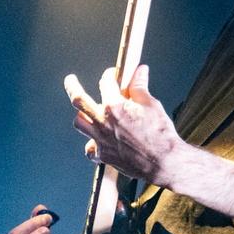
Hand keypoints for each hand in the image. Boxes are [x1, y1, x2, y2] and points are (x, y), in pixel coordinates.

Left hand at [66, 64, 187, 187]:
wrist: (163, 162)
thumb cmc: (160, 134)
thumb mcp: (152, 105)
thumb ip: (140, 87)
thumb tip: (140, 72)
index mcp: (115, 107)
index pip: (106, 83)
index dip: (110, 75)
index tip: (113, 74)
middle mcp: (103, 122)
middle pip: (79, 100)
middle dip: (72, 87)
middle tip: (70, 80)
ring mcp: (101, 140)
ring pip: (80, 123)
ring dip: (82, 115)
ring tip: (84, 112)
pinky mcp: (104, 155)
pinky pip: (89, 148)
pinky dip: (92, 143)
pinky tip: (98, 140)